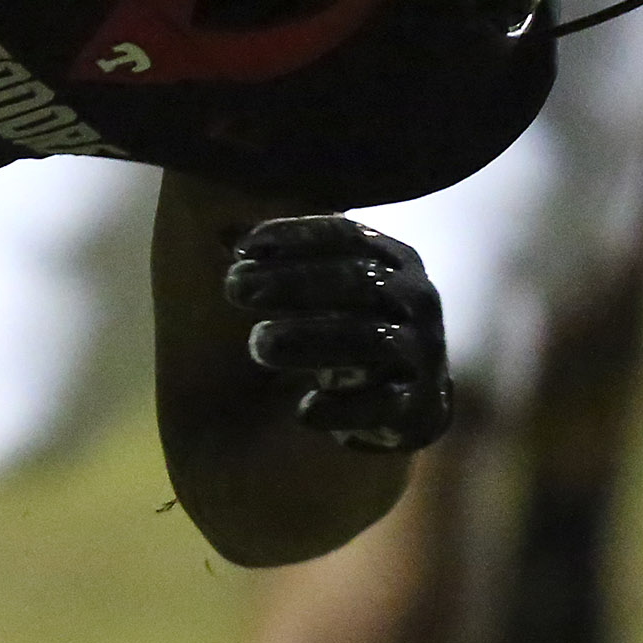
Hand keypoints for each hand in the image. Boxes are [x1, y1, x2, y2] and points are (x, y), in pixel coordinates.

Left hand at [223, 215, 452, 452]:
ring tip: (258, 345)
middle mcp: (415, 299)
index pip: (346, 235)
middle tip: (234, 288)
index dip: (294, 237)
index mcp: (394, 260)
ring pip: (367, 339)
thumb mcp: (326, 286)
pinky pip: (381, 405)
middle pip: (354, 280)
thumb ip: (284, 259)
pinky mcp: (418, 405)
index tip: (242, 248)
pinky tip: (302, 411)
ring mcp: (422, 352)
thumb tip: (221, 232)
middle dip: (290, 282)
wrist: (406, 399)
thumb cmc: (350, 325)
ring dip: (307, 339)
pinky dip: (340, 408)